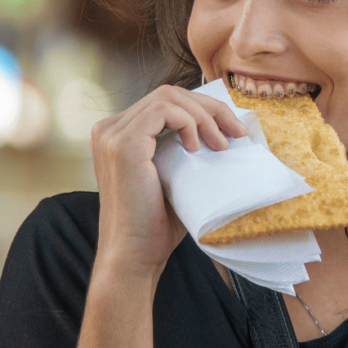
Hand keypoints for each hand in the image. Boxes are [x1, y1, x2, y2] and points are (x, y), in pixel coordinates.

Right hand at [90, 84, 247, 280]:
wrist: (135, 254)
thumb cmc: (158, 222)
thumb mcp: (176, 174)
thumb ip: (186, 146)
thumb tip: (228, 128)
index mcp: (120, 133)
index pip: (167, 101)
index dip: (205, 109)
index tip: (234, 131)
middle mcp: (109, 129)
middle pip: (169, 93)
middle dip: (211, 108)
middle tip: (238, 133)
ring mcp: (112, 134)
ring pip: (168, 97)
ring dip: (205, 116)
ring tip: (222, 145)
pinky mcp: (122, 144)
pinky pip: (164, 110)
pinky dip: (189, 122)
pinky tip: (199, 148)